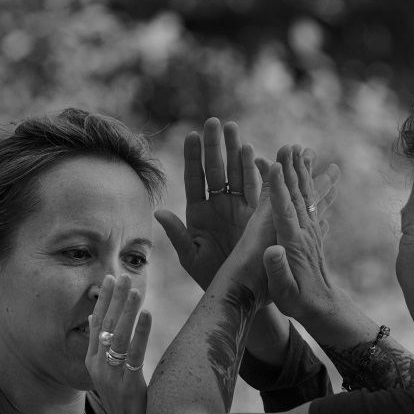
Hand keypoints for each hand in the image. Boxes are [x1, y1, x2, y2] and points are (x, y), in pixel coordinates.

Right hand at [86, 274, 151, 413]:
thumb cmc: (127, 407)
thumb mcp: (114, 377)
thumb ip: (112, 355)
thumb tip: (114, 330)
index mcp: (93, 363)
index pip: (95, 325)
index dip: (102, 301)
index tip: (108, 279)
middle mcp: (98, 367)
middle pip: (105, 325)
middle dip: (114, 298)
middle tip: (122, 276)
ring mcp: (111, 376)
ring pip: (118, 336)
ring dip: (127, 310)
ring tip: (135, 289)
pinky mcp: (128, 385)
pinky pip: (134, 354)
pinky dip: (141, 332)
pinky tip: (148, 315)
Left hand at [157, 119, 339, 289]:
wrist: (239, 291)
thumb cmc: (211, 277)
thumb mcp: (191, 257)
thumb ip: (177, 234)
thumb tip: (158, 213)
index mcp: (198, 213)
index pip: (194, 179)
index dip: (193, 157)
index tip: (191, 135)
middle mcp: (217, 205)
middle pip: (215, 169)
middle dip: (215, 146)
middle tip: (214, 122)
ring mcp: (237, 207)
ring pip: (235, 173)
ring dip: (234, 151)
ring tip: (232, 129)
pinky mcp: (256, 213)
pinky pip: (255, 188)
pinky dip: (254, 171)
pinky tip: (252, 153)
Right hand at [260, 145, 350, 328]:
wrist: (322, 307)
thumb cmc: (297, 302)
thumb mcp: (284, 292)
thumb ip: (277, 271)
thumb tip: (272, 250)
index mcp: (293, 244)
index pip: (284, 211)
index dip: (278, 188)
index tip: (274, 166)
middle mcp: (304, 233)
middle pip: (297, 195)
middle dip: (293, 169)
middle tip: (290, 145)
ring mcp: (310, 231)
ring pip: (305, 195)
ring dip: (301, 171)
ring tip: (300, 149)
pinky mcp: (312, 232)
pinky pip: (308, 202)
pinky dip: (306, 184)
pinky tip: (306, 172)